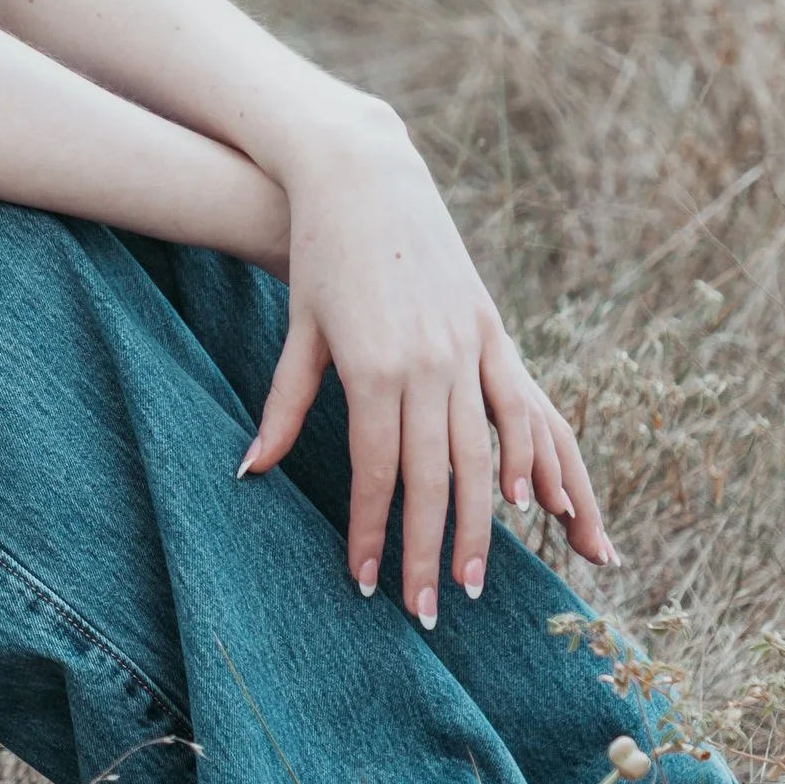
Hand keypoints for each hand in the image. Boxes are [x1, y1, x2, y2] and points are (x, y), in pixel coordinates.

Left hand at [235, 112, 611, 620]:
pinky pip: (518, 407)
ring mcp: (468, 347)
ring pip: (482, 454)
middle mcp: (431, 365)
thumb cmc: (318, 253)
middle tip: (425, 610)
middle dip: (428, 551)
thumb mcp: (299, 334)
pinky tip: (532, 505)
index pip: (380, 474)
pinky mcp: (490, 328)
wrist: (363, 173)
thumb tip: (252, 472)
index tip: (364, 583)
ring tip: (473, 581)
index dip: (373, 533)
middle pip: (434, 479)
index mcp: (377, 371)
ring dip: (480, 524)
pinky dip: (529, 459)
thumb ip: (284, 408)